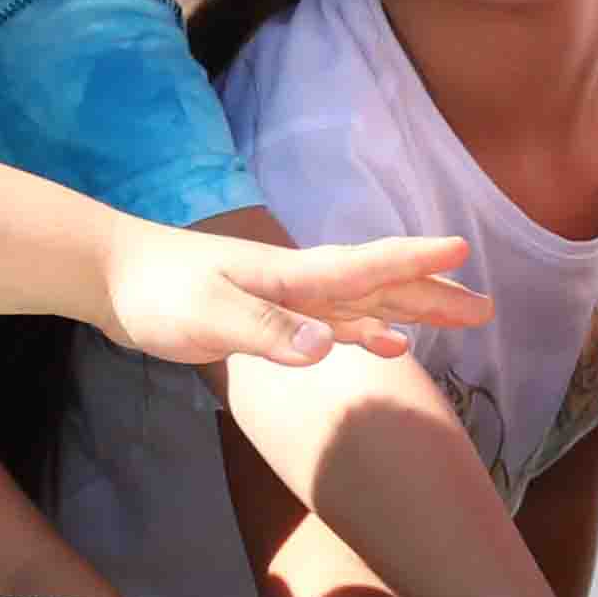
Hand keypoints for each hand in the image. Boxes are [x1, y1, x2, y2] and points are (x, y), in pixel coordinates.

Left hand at [102, 218, 483, 374]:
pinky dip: (367, 331)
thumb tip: (327, 346)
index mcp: (290, 276)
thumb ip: (265, 331)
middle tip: (485, 307)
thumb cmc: (155, 291)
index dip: (412, 261)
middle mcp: (299, 283)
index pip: (363, 268)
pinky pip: (336, 323)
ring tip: (460, 319)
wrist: (112, 277)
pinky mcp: (272, 316)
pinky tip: (387, 344)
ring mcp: (288, 299)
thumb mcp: (206, 316)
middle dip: (432, 293)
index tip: (460, 250)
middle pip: (379, 285)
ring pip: (366, 303)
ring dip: (411, 311)